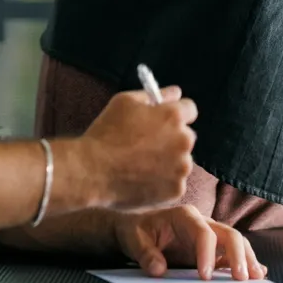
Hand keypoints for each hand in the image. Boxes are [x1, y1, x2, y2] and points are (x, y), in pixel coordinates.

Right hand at [68, 87, 195, 210]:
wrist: (92, 171)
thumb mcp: (125, 102)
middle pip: (186, 137)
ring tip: (142, 166)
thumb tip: (176, 92)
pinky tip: (143, 181)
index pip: (190, 110)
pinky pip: (175, 183)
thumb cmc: (106, 132)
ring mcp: (182, 168)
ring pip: (181, 162)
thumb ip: (154, 95)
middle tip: (147, 146)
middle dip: (172, 139)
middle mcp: (184, 141)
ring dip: (169, 162)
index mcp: (174, 116)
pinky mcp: (176, 190)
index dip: (175, 114)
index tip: (162, 121)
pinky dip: (163, 183)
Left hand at [112, 205, 268, 280]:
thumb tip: (159, 269)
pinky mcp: (212, 248)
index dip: (208, 253)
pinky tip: (258, 272)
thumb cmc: (136, 231)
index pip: (204, 232)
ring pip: (236, 242)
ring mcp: (210, 234)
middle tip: (240, 278)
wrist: (137, 228)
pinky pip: (232, 253)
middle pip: (228, 234)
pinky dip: (245, 261)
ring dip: (247, 259)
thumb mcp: (133, 240)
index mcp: (184, 216)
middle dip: (238, 255)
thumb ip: (145, 254)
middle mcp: (202, 222)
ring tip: (257, 277)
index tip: (205, 276)